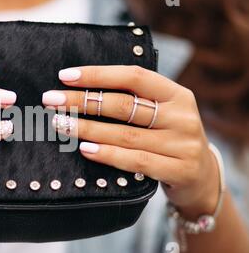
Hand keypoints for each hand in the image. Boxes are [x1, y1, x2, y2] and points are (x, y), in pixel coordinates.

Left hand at [43, 65, 219, 215]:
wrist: (201, 177)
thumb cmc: (168, 138)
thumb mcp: (161, 113)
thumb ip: (133, 102)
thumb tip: (80, 91)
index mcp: (176, 94)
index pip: (134, 76)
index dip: (98, 75)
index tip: (65, 76)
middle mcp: (182, 116)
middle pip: (124, 105)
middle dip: (82, 101)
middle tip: (52, 100)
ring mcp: (182, 144)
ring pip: (126, 134)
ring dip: (88, 129)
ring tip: (60, 124)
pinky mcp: (179, 170)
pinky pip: (136, 161)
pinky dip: (108, 155)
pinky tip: (85, 149)